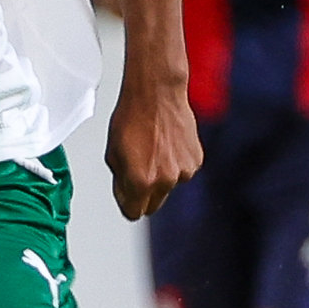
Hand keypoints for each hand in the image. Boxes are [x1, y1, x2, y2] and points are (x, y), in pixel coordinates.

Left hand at [104, 74, 201, 219]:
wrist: (157, 94)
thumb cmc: (132, 118)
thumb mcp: (113, 154)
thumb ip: (120, 182)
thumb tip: (126, 196)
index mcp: (141, 182)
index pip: (134, 213)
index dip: (127, 204)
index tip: (126, 197)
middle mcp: (165, 181)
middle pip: (153, 205)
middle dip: (144, 195)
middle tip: (137, 173)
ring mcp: (183, 172)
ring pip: (168, 187)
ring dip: (160, 176)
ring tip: (153, 150)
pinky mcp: (195, 161)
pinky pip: (182, 172)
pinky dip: (175, 163)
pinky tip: (167, 145)